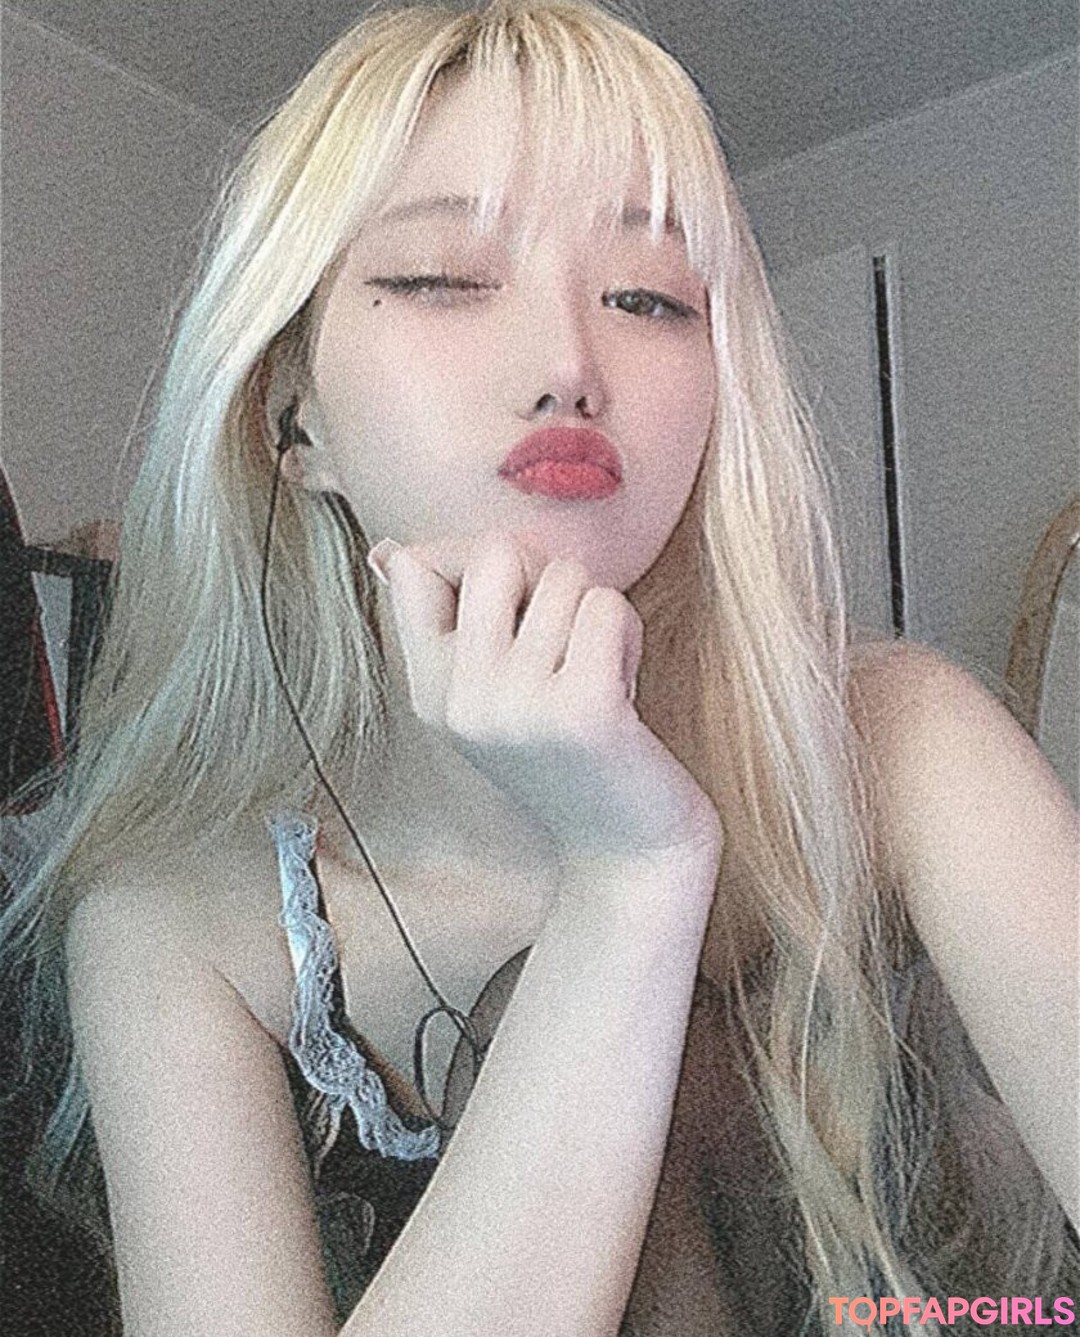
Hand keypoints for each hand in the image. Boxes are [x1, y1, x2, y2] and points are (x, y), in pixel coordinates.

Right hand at [371, 533, 722, 867]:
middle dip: (542, 573)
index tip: (514, 608)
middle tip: (564, 632)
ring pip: (564, 576)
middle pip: (492, 551)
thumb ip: (442, 624)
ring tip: (595, 672)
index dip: (472, 558)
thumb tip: (386, 551)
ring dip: (595, 613)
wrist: (628, 854)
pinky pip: (606, 605)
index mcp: (429, 693)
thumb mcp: (486, 697)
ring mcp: (519, 706)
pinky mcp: (583, 709)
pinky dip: (625, 633)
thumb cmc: (568, 758)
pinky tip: (623, 687)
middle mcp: (462, 700)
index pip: (412, 566)